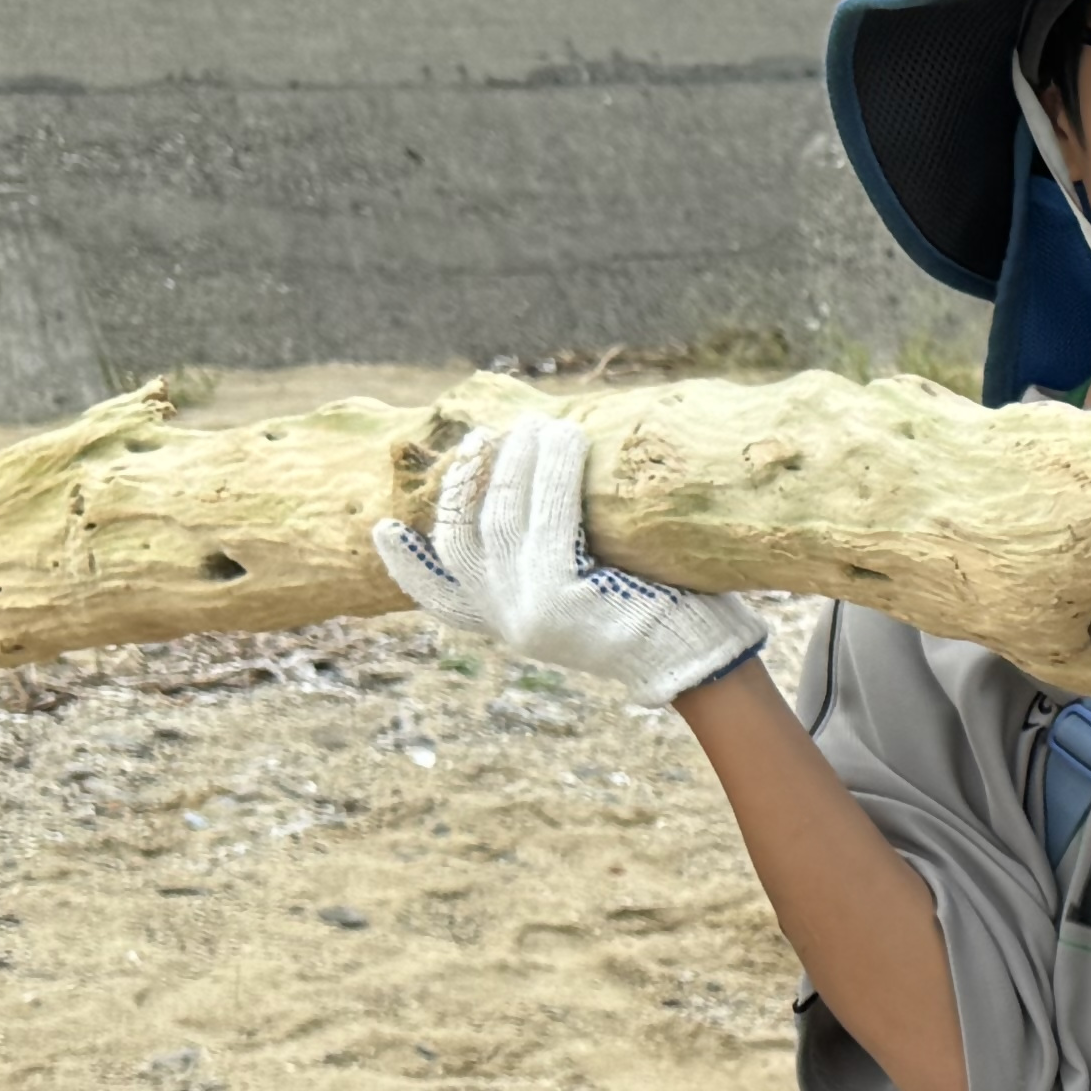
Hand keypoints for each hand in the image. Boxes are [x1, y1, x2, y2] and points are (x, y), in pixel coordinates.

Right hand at [375, 411, 764, 709]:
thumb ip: (557, 566)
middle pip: (460, 541)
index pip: (441, 600)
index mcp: (513, 626)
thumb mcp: (594, 596)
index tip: (383, 529)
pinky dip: (555, 470)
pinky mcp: (563, 597)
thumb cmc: (667, 621)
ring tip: (538, 424)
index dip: (406, 565)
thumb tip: (543, 492)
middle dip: (466, 483)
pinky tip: (567, 437)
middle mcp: (513, 623)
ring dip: (517, 461)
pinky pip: (550, 517)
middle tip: (484, 438)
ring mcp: (532, 612)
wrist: (707, 666)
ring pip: (502, 518)